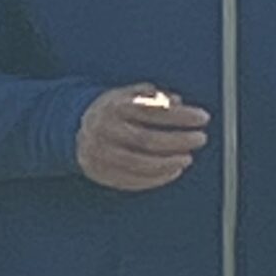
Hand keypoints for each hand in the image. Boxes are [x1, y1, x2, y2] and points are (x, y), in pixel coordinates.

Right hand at [77, 83, 209, 191]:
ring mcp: (101, 154)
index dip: (180, 115)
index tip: (202, 117)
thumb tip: (177, 101)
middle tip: (200, 138)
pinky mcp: (101, 173)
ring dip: (169, 163)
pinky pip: (132, 180)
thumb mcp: (128, 95)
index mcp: (114, 106)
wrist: (73, 128)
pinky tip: (173, 171)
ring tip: (188, 158)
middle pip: (148, 140)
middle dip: (179, 141)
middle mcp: (105, 130)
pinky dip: (156, 178)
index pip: (153, 111)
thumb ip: (152, 96)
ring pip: (141, 164)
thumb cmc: (112, 111)